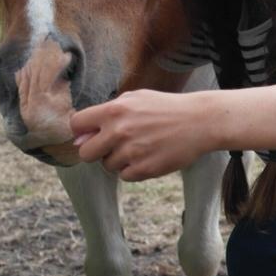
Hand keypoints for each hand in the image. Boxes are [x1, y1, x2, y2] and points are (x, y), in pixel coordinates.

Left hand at [70, 89, 207, 180]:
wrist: (199, 122)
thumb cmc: (166, 108)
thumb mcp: (135, 99)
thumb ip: (106, 113)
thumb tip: (79, 138)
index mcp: (114, 110)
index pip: (76, 124)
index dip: (82, 131)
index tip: (92, 134)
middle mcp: (119, 131)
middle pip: (85, 153)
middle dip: (96, 151)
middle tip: (114, 146)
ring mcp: (131, 152)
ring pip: (107, 166)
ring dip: (119, 160)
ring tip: (139, 148)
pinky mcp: (144, 169)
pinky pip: (125, 176)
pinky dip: (133, 170)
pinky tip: (149, 156)